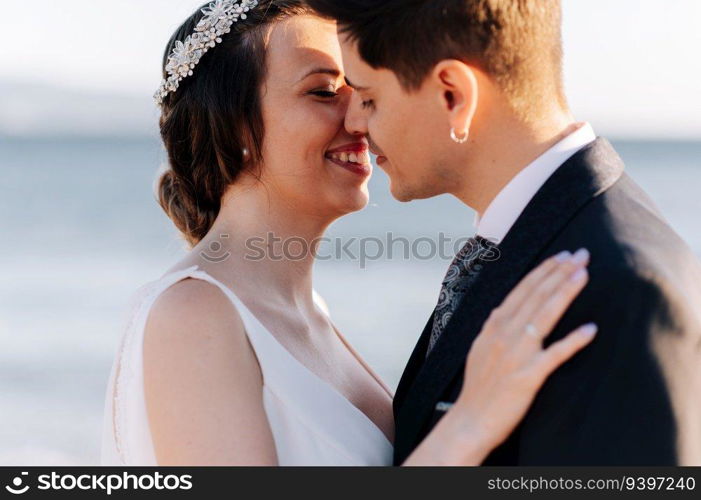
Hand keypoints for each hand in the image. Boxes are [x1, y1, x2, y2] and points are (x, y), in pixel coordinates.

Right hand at [453, 248, 596, 455]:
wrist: (470, 420)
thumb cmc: (478, 387)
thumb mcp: (479, 348)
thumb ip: (494, 328)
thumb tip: (504, 310)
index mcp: (493, 326)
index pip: (522, 290)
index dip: (544, 271)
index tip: (563, 256)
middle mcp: (504, 334)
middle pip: (536, 296)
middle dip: (559, 272)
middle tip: (581, 254)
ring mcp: (517, 354)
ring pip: (545, 315)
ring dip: (565, 292)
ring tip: (584, 274)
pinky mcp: (529, 376)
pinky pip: (556, 355)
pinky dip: (574, 341)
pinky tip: (591, 329)